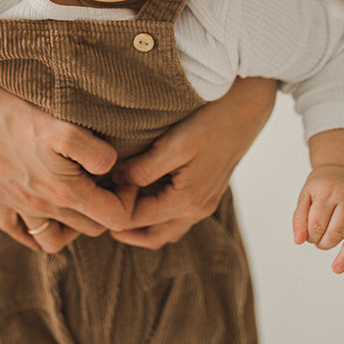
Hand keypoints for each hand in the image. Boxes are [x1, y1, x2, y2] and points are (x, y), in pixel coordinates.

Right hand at [0, 41, 132, 251]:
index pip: (115, 218)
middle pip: (90, 229)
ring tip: (80, 199)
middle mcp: (42, 208)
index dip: (129, 199)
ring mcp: (18, 207)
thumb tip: (111, 169)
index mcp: (64, 194)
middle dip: (105, 209)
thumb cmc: (20, 115)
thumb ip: (97, 154)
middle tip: (109, 181)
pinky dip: (33, 232)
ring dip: (73, 226)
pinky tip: (43, 214)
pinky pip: (18, 232)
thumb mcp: (67, 130)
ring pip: (54, 240)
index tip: (126, 177)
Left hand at [110, 77, 275, 248]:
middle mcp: (198, 209)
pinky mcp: (209, 192)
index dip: (114, 211)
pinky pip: (178, 218)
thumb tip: (119, 182)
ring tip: (118, 207)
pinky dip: (158, 217)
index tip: (97, 193)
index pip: (138, 220)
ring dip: (142, 226)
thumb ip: (145, 168)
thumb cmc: (211, 120)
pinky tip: (144, 195)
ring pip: (167, 230)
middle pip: (153, 236)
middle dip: (125, 230)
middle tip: (100, 214)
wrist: (247, 107)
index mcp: (187, 201)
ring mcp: (206, 203)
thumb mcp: (175, 143)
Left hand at [292, 165, 343, 272]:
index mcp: (329, 193)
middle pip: (338, 232)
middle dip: (325, 244)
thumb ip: (300, 218)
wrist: (342, 169)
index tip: (309, 237)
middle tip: (320, 244)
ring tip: (337, 268)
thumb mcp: (306, 195)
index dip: (311, 236)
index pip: (318, 224)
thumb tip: (298, 241)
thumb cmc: (322, 185)